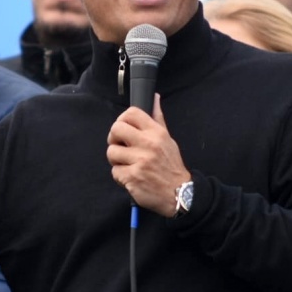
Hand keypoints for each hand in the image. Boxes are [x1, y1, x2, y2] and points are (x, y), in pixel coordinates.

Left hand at [107, 94, 190, 216]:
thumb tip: (154, 98)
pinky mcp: (132, 177)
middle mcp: (148, 144)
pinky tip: (131, 177)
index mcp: (156, 133)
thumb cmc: (171, 166)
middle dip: (113, 139)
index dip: (122, 119)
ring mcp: (140, 161)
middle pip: (115, 129)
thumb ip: (157, 119)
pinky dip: (120, 176)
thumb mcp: (168, 139)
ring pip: (111, 152)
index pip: (131, 113)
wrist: (180, 193)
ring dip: (116, 160)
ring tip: (127, 164)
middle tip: (120, 146)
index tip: (123, 130)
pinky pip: (114, 171)